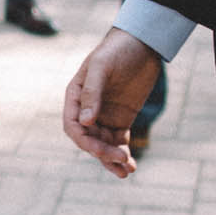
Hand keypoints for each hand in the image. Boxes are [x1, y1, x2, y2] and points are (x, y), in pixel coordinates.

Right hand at [63, 29, 159, 175]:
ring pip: (104, 145)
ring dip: (113, 159)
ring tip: (128, 171)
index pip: (73, 127)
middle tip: (122, 160)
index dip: (85, 142)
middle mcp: (87, 110)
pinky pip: (119, 142)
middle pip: (90, 140)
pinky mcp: (122, 119)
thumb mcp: (102, 67)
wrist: (141, 43)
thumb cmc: (117, 50)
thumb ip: (92, 93)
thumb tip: (86, 122)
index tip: (101, 150)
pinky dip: (123, 153)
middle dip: (104, 153)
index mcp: (75, 97)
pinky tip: (130, 166)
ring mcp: (104, 116)